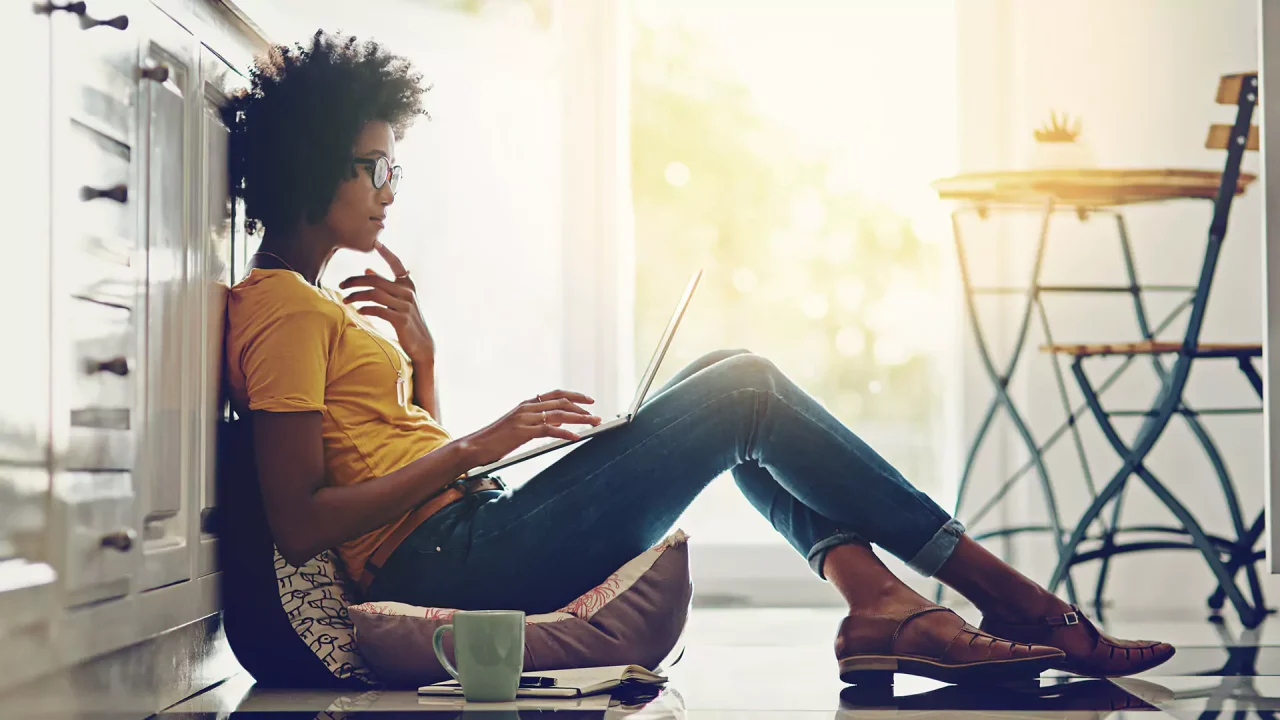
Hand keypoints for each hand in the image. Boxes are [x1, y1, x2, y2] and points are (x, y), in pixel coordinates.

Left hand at [339, 241, 434, 361]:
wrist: (422, 344)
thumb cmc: (408, 320)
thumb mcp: (399, 300)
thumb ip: (385, 285)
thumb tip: (367, 269)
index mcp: (408, 284)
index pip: (396, 264)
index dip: (387, 253)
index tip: (376, 243)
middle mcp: (408, 292)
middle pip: (376, 280)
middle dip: (355, 281)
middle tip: (341, 285)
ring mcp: (405, 305)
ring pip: (374, 294)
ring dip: (356, 296)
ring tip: (345, 300)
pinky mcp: (401, 319)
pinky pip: (378, 310)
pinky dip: (365, 309)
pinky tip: (358, 311)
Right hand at [460, 390, 601, 466]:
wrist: (475, 446)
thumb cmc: (495, 440)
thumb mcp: (518, 427)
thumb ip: (537, 423)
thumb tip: (557, 424)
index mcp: (526, 404)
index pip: (556, 395)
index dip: (575, 395)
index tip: (589, 400)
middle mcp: (527, 408)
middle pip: (562, 402)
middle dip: (583, 408)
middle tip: (597, 416)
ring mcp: (525, 419)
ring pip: (559, 415)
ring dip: (580, 419)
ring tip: (594, 424)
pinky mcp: (523, 432)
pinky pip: (549, 430)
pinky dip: (565, 433)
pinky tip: (576, 437)